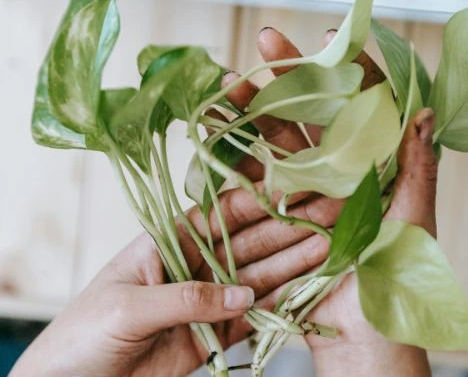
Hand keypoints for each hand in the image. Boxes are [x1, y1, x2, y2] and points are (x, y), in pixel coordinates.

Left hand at [12, 102, 342, 376]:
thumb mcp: (129, 306)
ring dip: (291, 263)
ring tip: (327, 248)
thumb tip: (243, 293)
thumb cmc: (84, 333)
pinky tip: (306, 288)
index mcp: (168, 242)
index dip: (257, 202)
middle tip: (325, 217)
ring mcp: (206, 298)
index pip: (219, 216)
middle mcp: (192, 264)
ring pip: (256, 276)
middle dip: (285, 230)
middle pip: (247, 243)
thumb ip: (186, 297)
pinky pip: (250, 315)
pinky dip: (278, 304)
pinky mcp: (212, 332)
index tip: (292, 190)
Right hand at [221, 27, 436, 375]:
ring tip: (230, 83)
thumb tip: (424, 112)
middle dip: (288, 75)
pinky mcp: (283, 209)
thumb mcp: (412, 220)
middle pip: (313, 111)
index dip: (347, 67)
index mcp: (376, 164)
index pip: (363, 103)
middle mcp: (341, 168)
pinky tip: (219, 128)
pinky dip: (238, 151)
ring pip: (279, 137)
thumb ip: (418, 169)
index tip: (329, 37)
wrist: (360, 334)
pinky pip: (259, 174)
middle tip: (265, 42)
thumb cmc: (395, 279)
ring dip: (254, 109)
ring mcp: (309, 186)